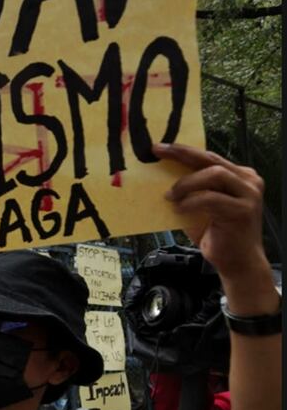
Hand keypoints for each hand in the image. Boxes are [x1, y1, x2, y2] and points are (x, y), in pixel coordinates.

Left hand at [155, 142, 267, 281]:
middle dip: (182, 155)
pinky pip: (211, 198)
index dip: (183, 150)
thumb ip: (190, 189)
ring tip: (170, 196)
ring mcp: (249, 194)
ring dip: (186, 183)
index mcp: (238, 175)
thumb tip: (160, 177)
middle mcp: (248, 180)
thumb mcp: (200, 206)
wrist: (237, 261)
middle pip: (211, 159)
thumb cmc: (217, 234)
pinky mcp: (243, 210)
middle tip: (159, 154)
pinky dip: (191, 202)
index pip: (208, 157)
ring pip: (214, 174)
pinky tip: (179, 209)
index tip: (160, 148)